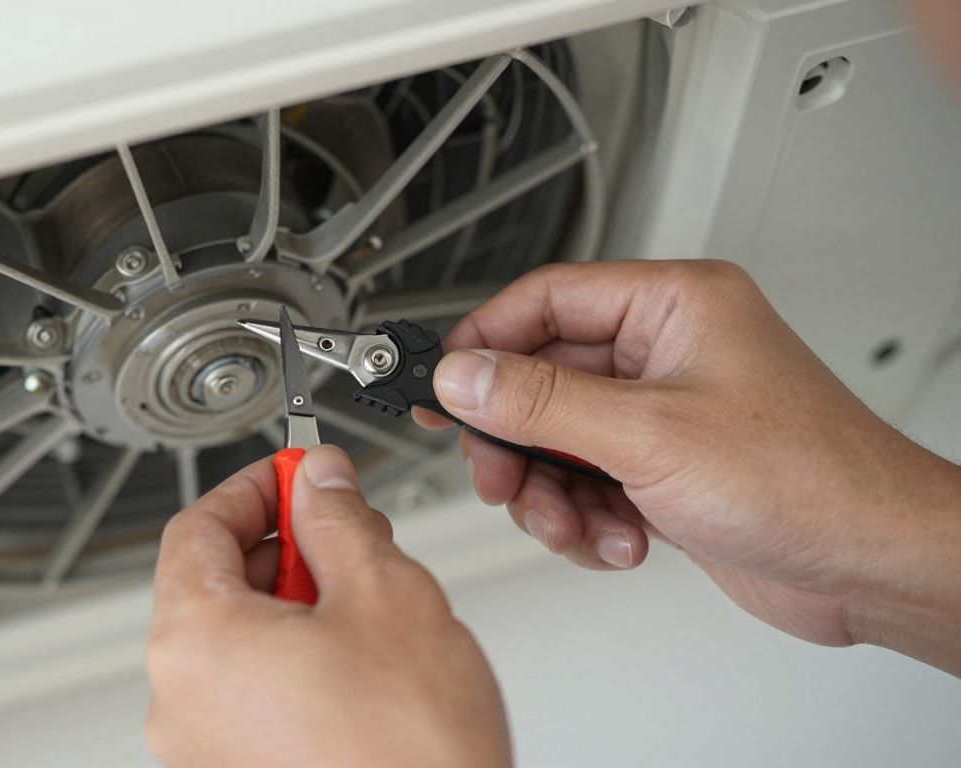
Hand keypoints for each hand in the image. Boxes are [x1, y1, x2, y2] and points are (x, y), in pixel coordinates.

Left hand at [145, 446, 511, 767]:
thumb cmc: (408, 756)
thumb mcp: (385, 597)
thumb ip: (340, 522)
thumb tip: (320, 483)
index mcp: (195, 642)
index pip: (197, 528)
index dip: (253, 488)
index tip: (296, 474)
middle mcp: (179, 702)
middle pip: (211, 585)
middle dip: (281, 547)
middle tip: (345, 532)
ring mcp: (202, 751)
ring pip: (234, 643)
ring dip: (291, 605)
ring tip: (366, 606)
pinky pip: (248, 696)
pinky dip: (290, 662)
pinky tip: (356, 664)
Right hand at [417, 259, 960, 671]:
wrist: (872, 566)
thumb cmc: (808, 481)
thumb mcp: (649, 435)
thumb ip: (542, 402)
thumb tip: (464, 375)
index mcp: (673, 307)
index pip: (546, 299)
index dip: (485, 341)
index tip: (444, 387)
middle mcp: (666, 353)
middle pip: (541, 379)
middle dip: (517, 440)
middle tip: (501, 477)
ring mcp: (664, 414)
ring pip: (558, 440)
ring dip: (553, 493)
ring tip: (575, 524)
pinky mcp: (665, 469)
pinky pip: (588, 483)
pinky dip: (587, 519)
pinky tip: (618, 543)